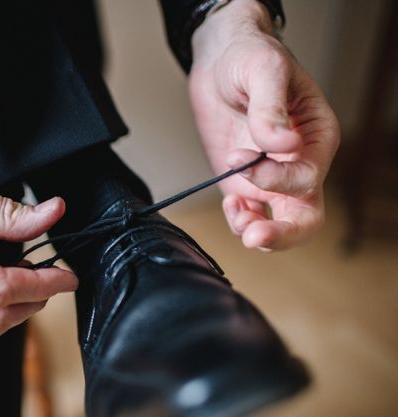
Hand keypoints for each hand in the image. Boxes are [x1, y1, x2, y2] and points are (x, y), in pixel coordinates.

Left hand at [188, 0, 339, 250]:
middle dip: (283, 233)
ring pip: (279, 223)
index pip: (307, 177)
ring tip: (235, 214)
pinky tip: (230, 205)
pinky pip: (249, 215)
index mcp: (316, 138)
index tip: (242, 159)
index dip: (276, 179)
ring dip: (256, 230)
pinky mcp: (244, 183)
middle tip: (255, 236)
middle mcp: (298, 163)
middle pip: (305, 216)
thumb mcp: (263, 71)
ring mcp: (271, 177)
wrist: (220, 63)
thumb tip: (283, 145)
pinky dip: (239, 220)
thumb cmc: (249, 58)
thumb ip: (272, 109)